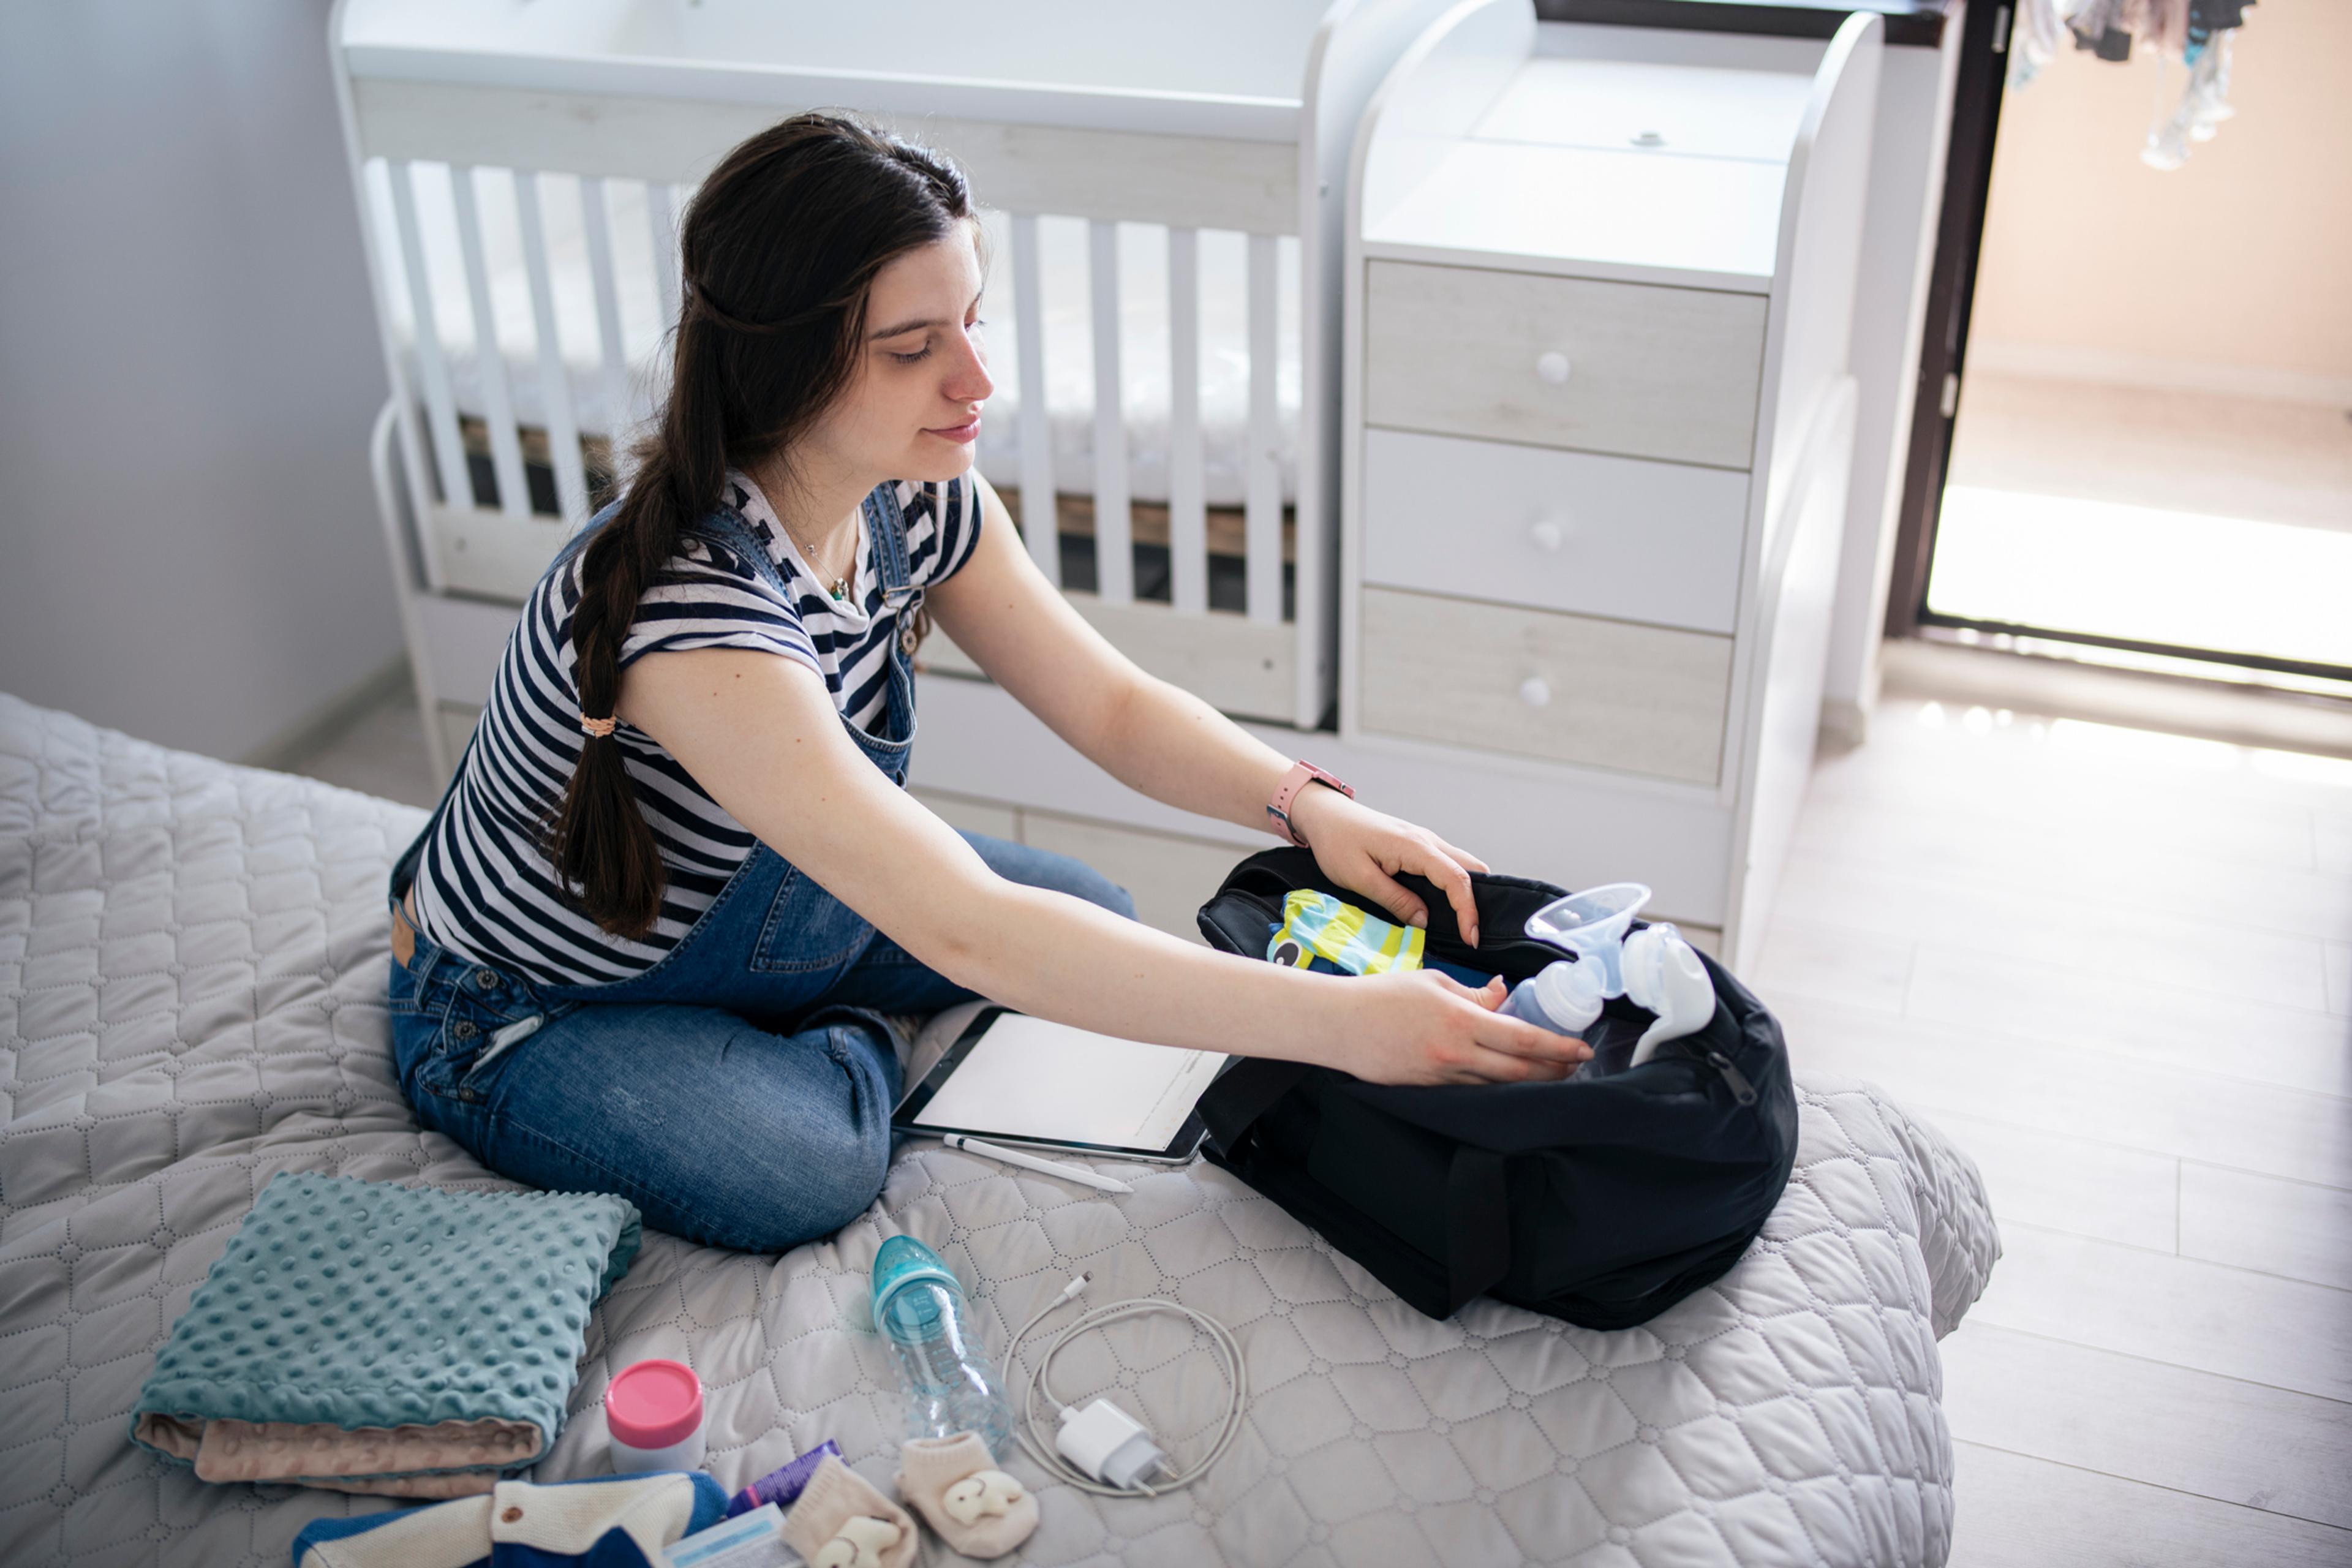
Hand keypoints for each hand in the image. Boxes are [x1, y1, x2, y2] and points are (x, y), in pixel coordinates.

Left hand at [1284, 786, 1488, 945]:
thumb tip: (1424, 921)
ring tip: (1459, 923)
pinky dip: (1453, 885)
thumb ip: (1395, 900)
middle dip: (1478, 901)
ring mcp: (1424, 841)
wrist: (1325, 815)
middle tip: (1469, 932)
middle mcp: (1427, 840)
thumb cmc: (1337, 842)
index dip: (1468, 910)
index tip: (1471, 937)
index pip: (1457, 879)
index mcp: (1415, 847)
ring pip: (1462, 865)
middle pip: (1472, 868)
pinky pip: (1446, 865)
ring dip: (1466, 893)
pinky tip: (1442, 905)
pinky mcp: (1418, 846)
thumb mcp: (1359, 878)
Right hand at [1334, 969, 1589, 1085]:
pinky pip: (1471, 1089)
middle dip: (1553, 1071)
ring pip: (1497, 1085)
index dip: (1557, 1047)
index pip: (1523, 1039)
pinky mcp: (1428, 1089)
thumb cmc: (1381, 996)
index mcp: (1461, 1021)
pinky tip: (1505, 1081)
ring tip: (1549, 1073)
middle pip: (1519, 1072)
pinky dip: (1494, 1086)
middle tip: (1574, 1066)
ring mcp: (1442, 1076)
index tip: (1582, 1049)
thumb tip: (1504, 995)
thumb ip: (1474, 995)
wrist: (1338, 1025)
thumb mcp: (1433, 983)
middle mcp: (1456, 1054)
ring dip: (1527, 1081)